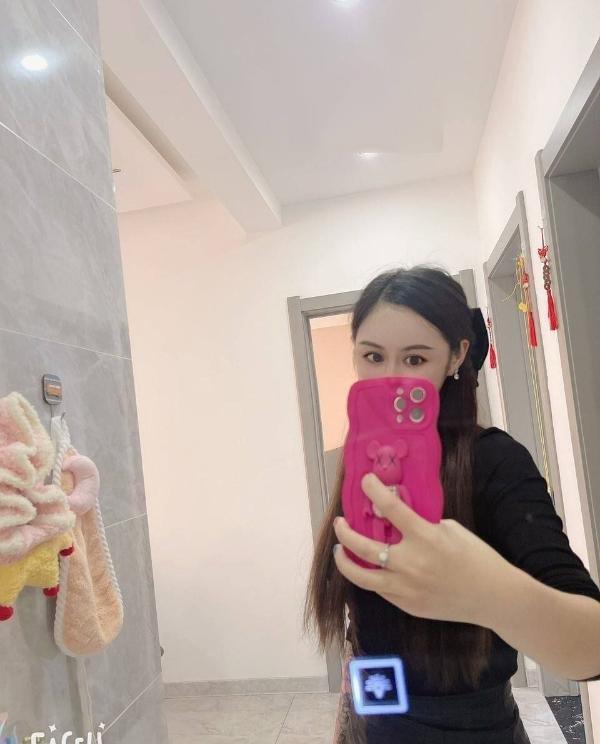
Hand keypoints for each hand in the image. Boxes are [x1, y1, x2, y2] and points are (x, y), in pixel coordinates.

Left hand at [333, 473, 515, 626]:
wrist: (494, 597)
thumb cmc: (476, 557)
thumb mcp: (451, 529)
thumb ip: (422, 523)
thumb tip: (398, 516)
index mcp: (425, 537)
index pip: (390, 507)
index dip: (373, 490)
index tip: (365, 480)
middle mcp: (410, 563)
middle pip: (363, 546)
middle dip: (345, 531)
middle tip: (340, 522)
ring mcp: (406, 588)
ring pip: (361, 577)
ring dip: (344, 561)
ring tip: (340, 550)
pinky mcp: (408, 605)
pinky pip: (380, 590)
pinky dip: (370, 576)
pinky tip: (367, 567)